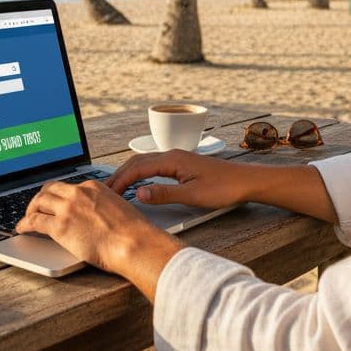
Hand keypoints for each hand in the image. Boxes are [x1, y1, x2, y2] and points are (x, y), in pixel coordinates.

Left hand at [15, 179, 182, 299]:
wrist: (134, 243)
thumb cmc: (132, 232)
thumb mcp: (117, 209)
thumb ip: (102, 208)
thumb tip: (95, 218)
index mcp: (92, 187)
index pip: (67, 187)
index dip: (57, 195)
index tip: (53, 202)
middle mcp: (78, 193)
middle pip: (49, 189)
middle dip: (39, 198)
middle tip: (35, 207)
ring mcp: (68, 209)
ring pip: (39, 202)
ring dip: (29, 210)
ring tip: (27, 218)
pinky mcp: (60, 226)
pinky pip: (34, 221)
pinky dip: (24, 224)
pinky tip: (22, 229)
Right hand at [107, 150, 250, 208]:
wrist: (246, 181)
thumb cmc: (224, 188)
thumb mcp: (192, 195)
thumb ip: (164, 194)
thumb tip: (139, 193)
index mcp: (172, 160)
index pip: (137, 168)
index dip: (120, 181)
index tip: (107, 193)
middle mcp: (172, 155)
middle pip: (136, 162)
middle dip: (119, 175)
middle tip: (104, 190)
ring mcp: (177, 158)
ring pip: (144, 162)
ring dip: (128, 173)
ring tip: (116, 187)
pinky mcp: (182, 164)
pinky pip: (153, 165)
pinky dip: (140, 172)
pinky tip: (138, 182)